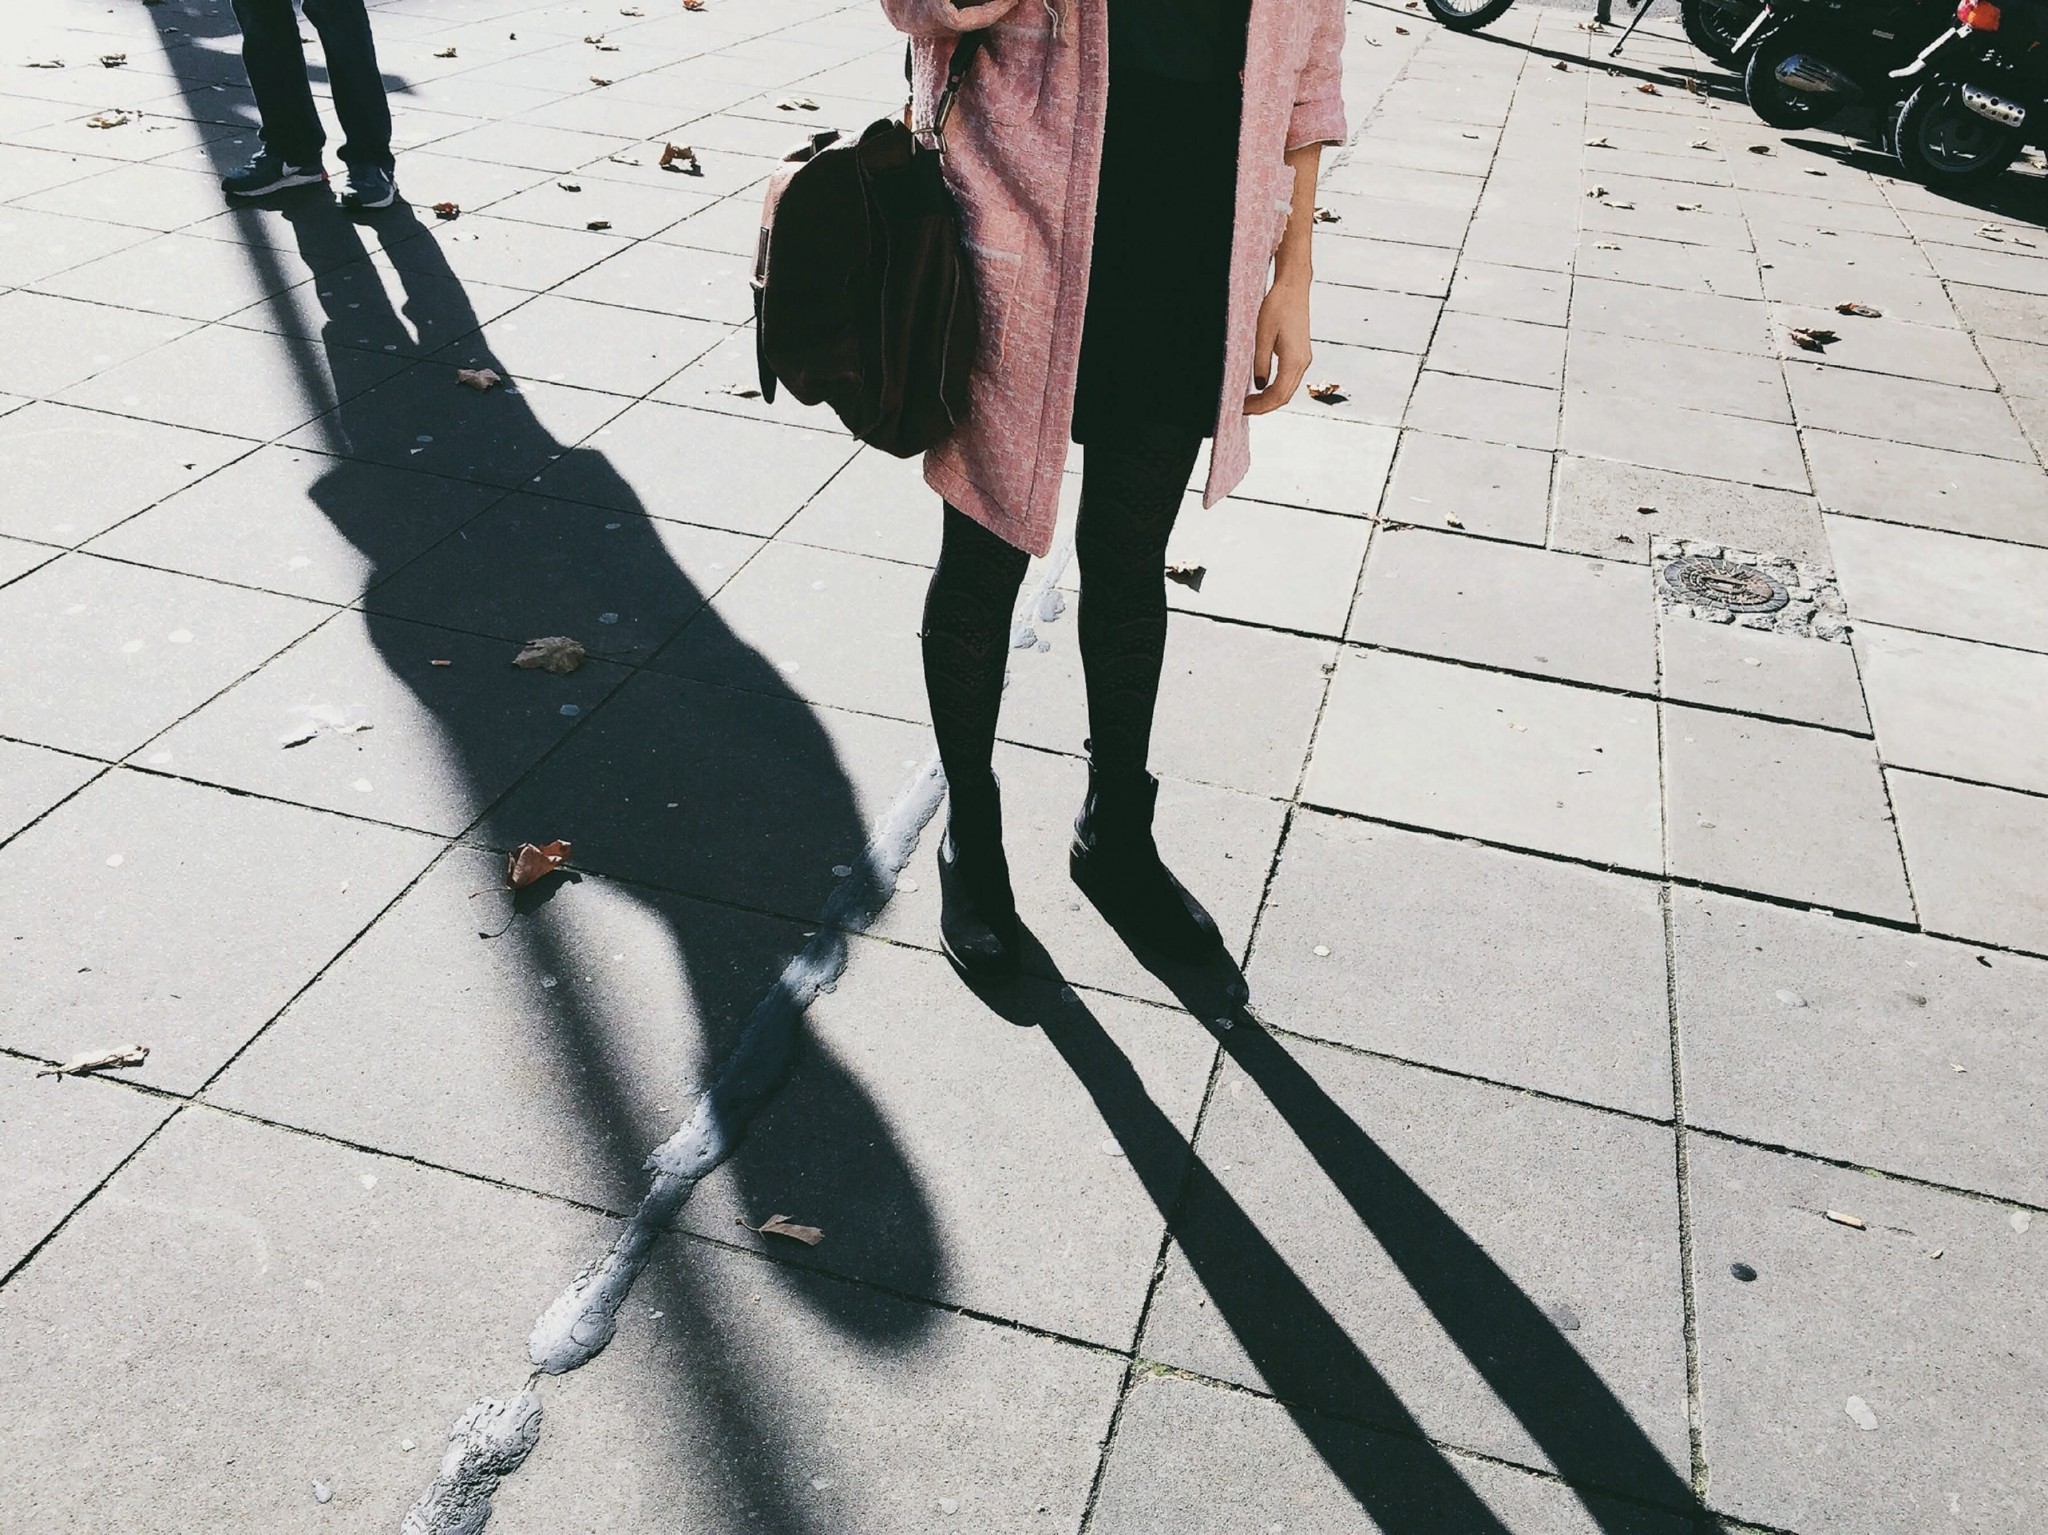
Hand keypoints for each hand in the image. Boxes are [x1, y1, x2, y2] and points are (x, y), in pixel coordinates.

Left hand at [1244, 268, 1310, 416]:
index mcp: (1294, 359)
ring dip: (1269, 399)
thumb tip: (1258, 385)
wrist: (1293, 288)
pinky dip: (1275, 389)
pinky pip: (1289, 380)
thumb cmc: (1277, 306)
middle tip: (1242, 408)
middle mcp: (1303, 362)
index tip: (1242, 408)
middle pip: (1284, 396)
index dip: (1260, 406)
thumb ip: (1260, 361)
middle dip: (1263, 407)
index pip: (1277, 394)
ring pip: (1287, 390)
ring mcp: (1304, 359)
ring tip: (1249, 401)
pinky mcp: (1300, 355)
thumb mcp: (1262, 334)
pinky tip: (1261, 388)